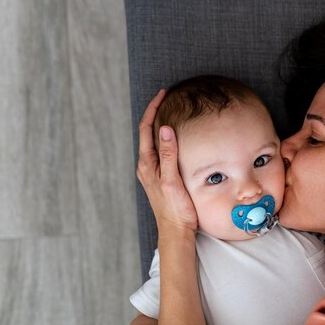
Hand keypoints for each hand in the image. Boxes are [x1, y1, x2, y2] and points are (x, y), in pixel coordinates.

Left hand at [136, 89, 198, 236]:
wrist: (176, 230)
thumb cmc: (174, 208)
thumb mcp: (172, 179)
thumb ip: (168, 154)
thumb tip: (166, 129)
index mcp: (147, 164)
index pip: (146, 129)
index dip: (153, 109)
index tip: (163, 94)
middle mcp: (147, 166)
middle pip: (148, 132)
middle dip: (156, 114)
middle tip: (168, 98)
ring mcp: (153, 172)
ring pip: (155, 142)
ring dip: (161, 126)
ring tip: (172, 113)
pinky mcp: (162, 177)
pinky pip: (162, 152)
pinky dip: (168, 139)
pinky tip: (177, 139)